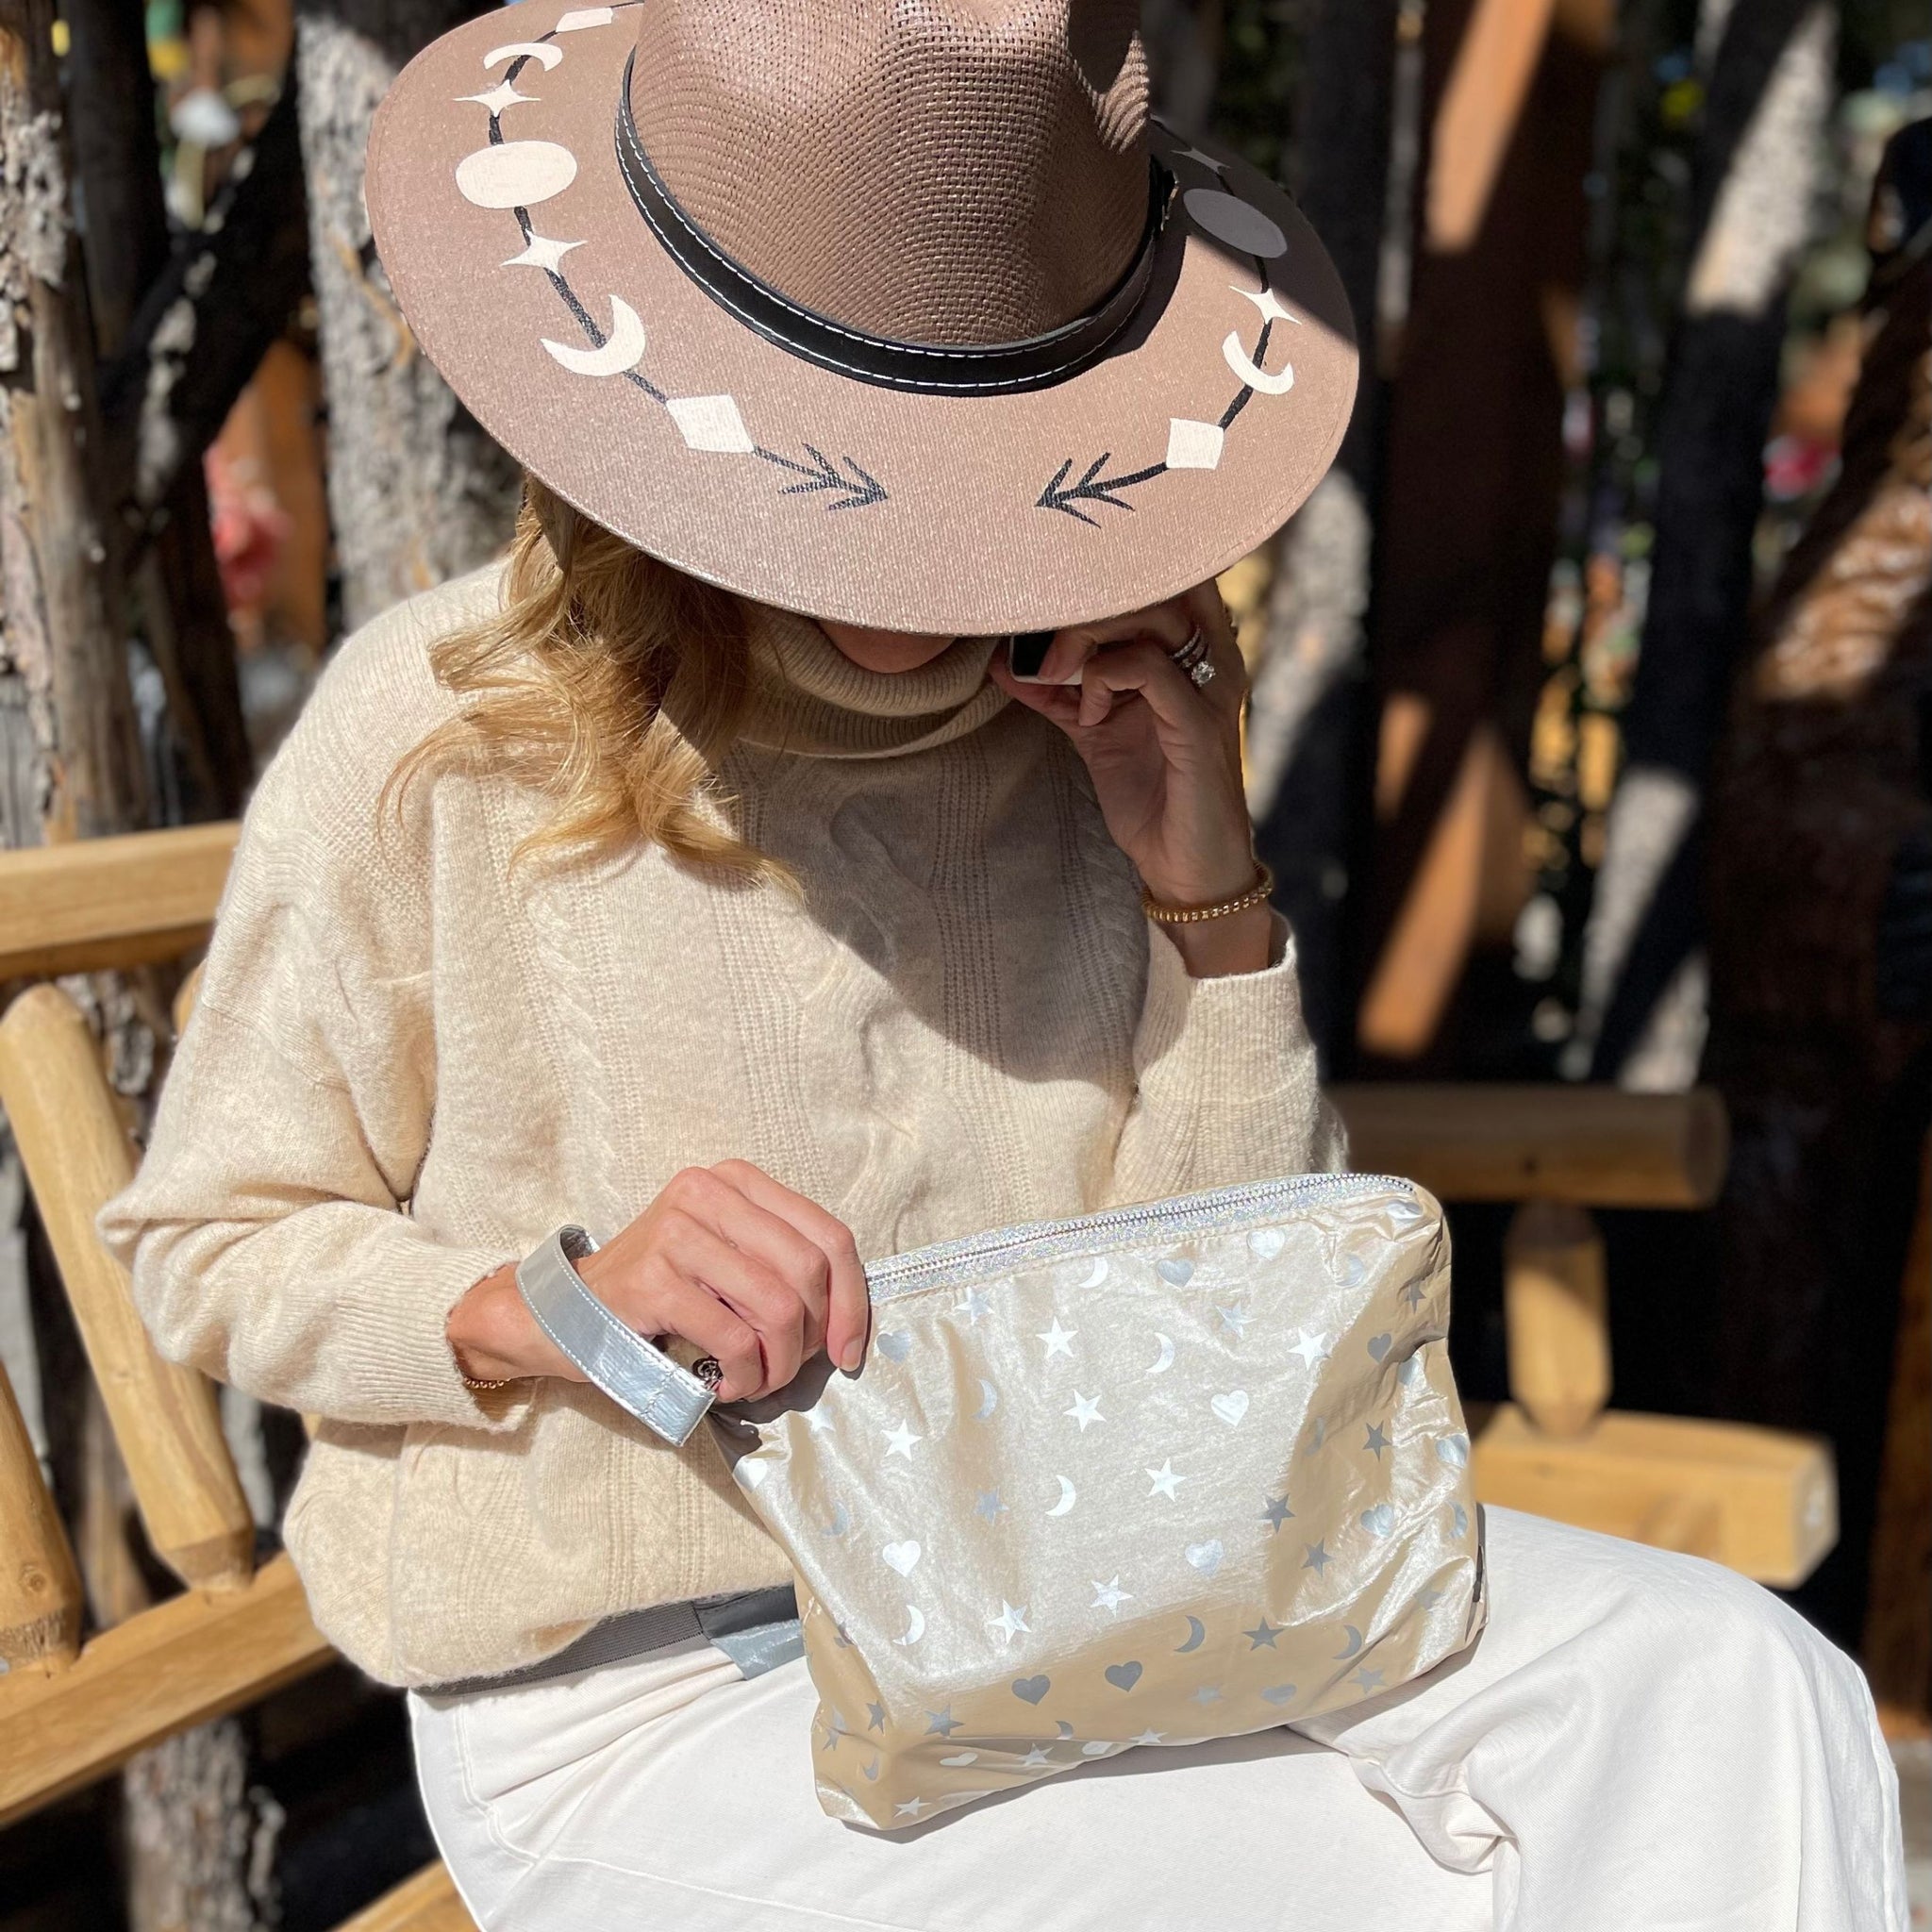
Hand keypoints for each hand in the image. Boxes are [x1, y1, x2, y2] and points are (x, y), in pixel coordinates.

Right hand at [446, 1161, 868, 1401]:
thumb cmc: (660, 1291)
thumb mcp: (726, 1258)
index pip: (829, 1236)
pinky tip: (724, 1385)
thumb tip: (847, 1319)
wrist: (565, 1311)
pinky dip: (744, 1376)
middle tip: (789, 1370)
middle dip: (813, 1337)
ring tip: (755, 1381)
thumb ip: (780, 1266)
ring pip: (777, 1307)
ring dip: (778, 1365)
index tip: (848, 1350)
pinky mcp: (654, 1279)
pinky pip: (735, 1339)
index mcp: (737, 1181)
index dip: (852, 1300)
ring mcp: (678, 1232)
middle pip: (808, 1271)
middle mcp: (709, 1192)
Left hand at [987, 580, 1269, 976]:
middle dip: (1084, 603)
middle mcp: (1211, 657)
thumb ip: (1060, 691)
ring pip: (1152, 613)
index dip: (1109, 568)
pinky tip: (1089, 713)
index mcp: (1194, 651)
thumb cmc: (1151, 798)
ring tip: (1058, 676)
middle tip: (1044, 648)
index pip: (1164, 573)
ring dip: (1086, 637)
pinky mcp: (1198, 724)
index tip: (1052, 591)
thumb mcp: (1095, 732)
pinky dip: (1103, 678)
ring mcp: (1209, 687)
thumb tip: (1007, 657)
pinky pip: (1148, 668)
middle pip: (1152, 581)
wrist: (1185, 869)